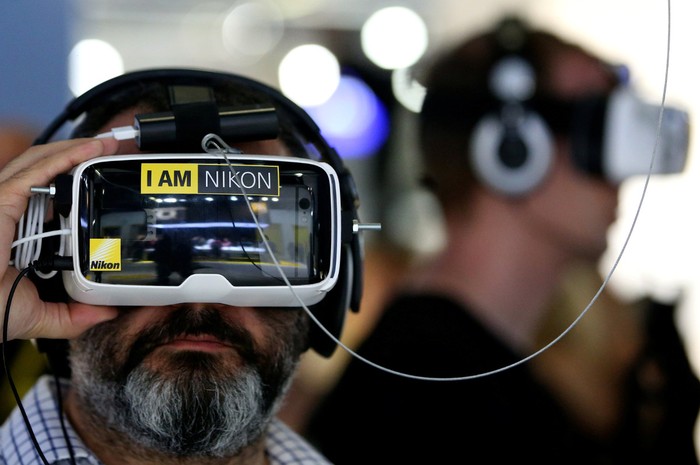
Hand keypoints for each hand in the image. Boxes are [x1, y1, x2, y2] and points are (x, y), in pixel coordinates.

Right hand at [0, 138, 119, 340]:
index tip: (104, 180)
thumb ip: (73, 315)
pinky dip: (63, 157)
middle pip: (45, 172)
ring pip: (39, 163)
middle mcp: (9, 213)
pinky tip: (88, 150)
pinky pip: (33, 171)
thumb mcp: (38, 315)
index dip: (74, 182)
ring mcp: (2, 203)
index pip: (46, 198)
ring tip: (107, 142)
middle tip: (113, 150)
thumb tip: (106, 314)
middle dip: (79, 157)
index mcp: (18, 233)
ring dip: (76, 149)